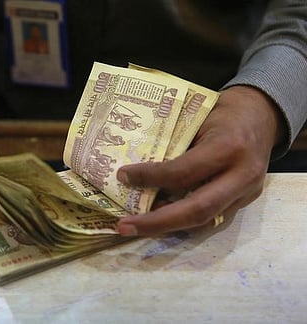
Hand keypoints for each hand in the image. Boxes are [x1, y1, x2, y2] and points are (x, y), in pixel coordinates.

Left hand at [116, 85, 285, 235]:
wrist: (262, 115)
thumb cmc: (222, 112)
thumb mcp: (197, 119)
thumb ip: (175, 147)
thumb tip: (137, 170)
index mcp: (229, 147)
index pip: (184, 172)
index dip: (151, 178)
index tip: (123, 176)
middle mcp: (242, 175)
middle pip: (197, 210)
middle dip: (157, 223)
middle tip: (124, 226)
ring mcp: (247, 193)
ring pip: (204, 222)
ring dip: (167, 227)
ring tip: (136, 225)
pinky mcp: (245, 202)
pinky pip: (211, 219)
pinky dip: (182, 223)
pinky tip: (159, 220)